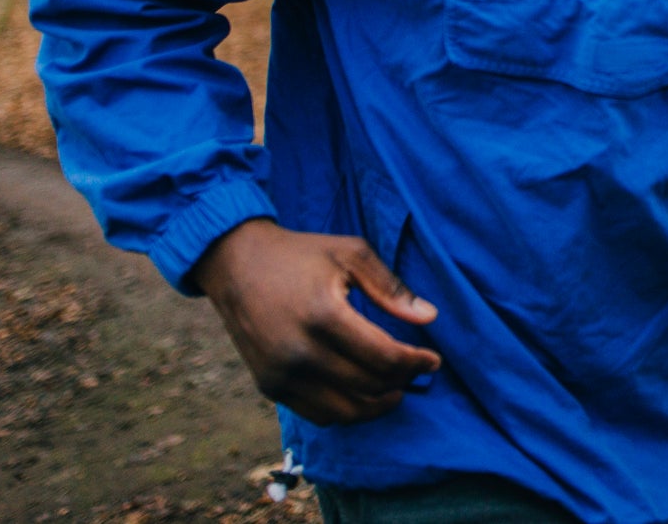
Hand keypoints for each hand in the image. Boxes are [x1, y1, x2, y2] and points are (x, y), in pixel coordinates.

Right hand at [190, 218, 439, 425]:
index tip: (433, 360)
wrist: (235, 264)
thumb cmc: (299, 254)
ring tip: (395, 388)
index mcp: (323, 315)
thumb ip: (390, 287)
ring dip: (377, 405)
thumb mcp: (350, 253)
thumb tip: (429, 317)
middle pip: (369, 386)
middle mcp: (299, 352)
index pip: (384, 358)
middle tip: (416, 370)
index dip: (416, 363)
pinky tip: (362, 393)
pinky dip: (347, 410)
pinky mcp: (268, 386)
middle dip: (402, 382)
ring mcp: (280, 374)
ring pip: (346, 411)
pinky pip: (318, 414)